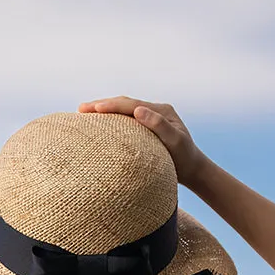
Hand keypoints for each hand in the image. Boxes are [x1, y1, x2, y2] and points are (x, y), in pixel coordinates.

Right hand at [78, 96, 206, 188]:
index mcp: (161, 110)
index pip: (131, 104)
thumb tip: (138, 109)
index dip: (110, 105)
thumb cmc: (185, 160)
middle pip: (124, 103)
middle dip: (102, 105)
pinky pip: (126, 122)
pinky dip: (112, 122)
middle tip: (80, 109)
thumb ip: (158, 125)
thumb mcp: (175, 143)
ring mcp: (151, 119)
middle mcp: (155, 111)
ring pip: (123, 112)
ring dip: (105, 111)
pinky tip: (100, 126)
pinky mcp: (147, 130)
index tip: (93, 109)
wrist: (194, 171)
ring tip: (85, 114)